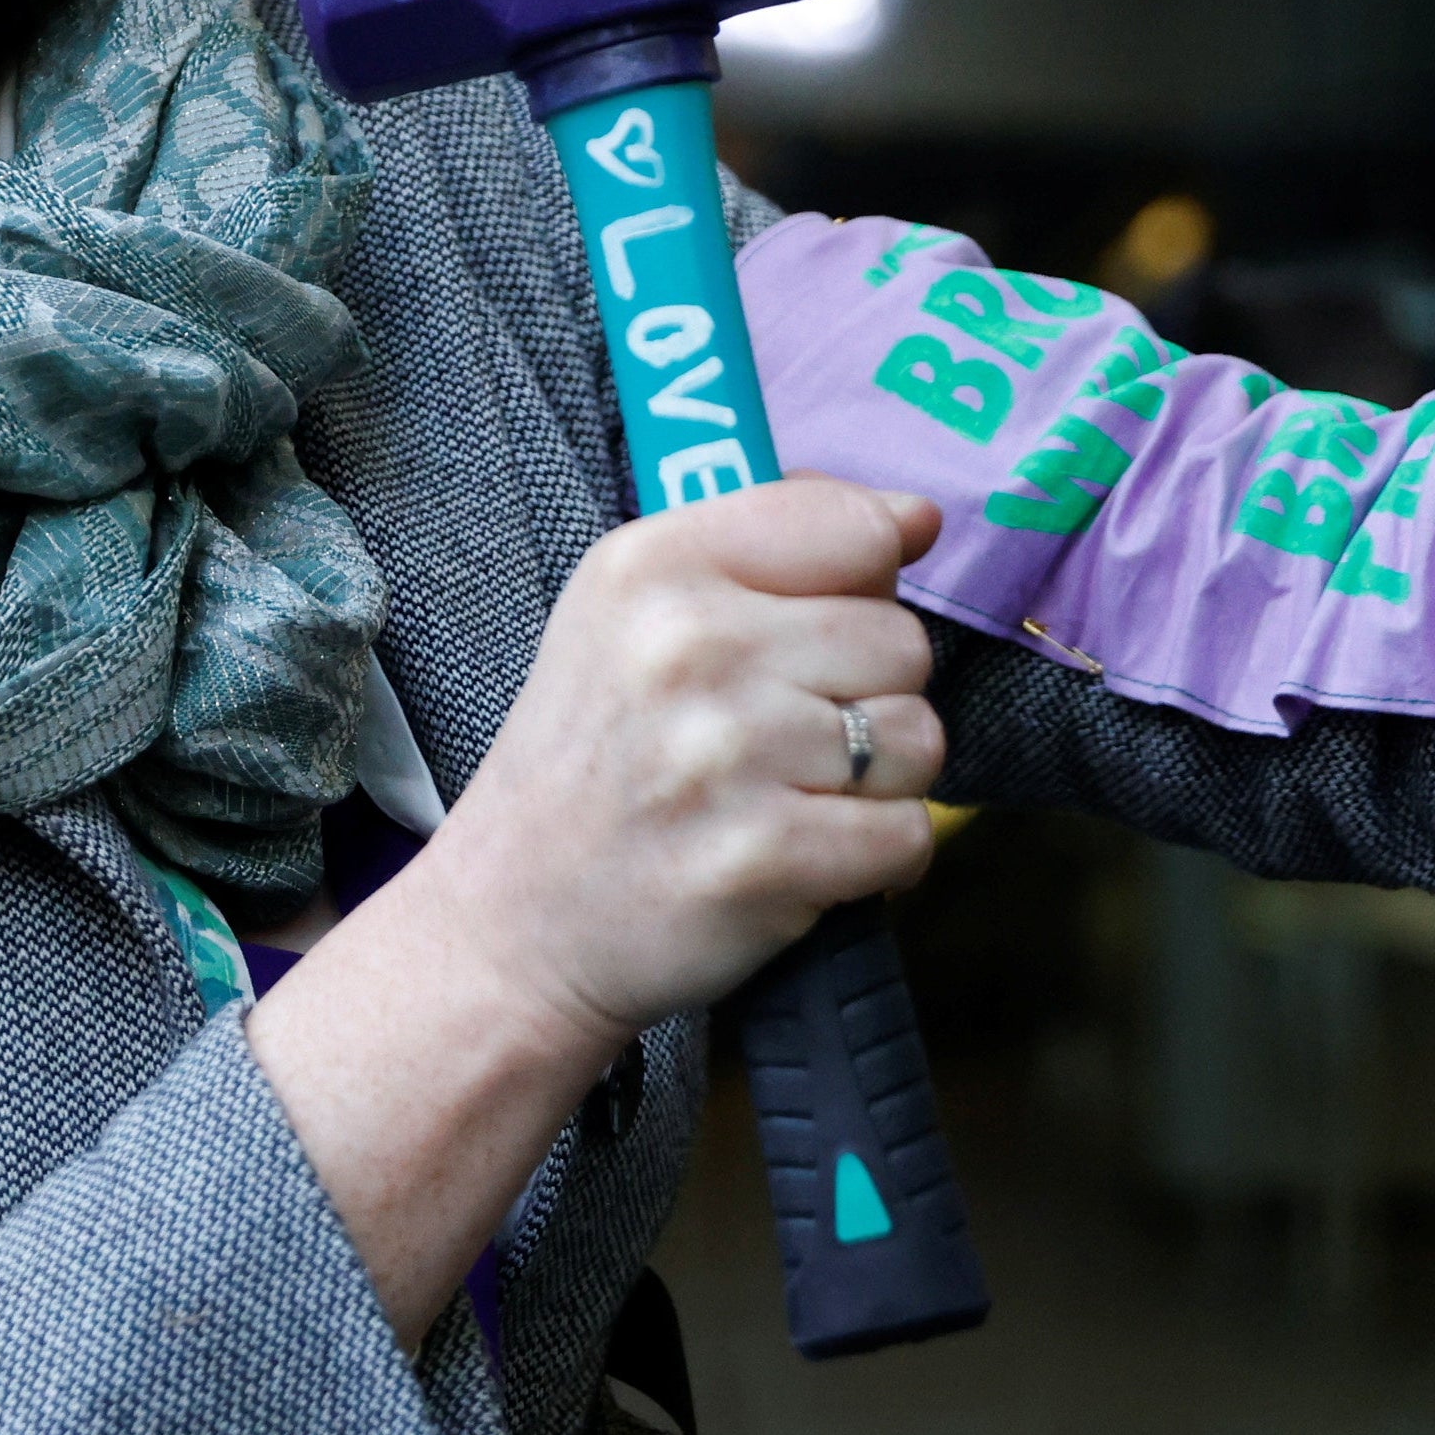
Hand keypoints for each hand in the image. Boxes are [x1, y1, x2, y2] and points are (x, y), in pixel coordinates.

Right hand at [416, 478, 948, 1051]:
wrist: (516, 919)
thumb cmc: (599, 757)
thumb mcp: (638, 610)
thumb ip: (780, 541)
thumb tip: (919, 516)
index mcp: (656, 564)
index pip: (855, 528)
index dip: (864, 586)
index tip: (813, 632)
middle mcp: (688, 645)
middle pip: (902, 640)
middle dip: (868, 695)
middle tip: (783, 739)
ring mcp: (725, 755)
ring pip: (918, 738)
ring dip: (878, 781)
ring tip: (791, 796)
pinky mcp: (761, 858)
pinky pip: (908, 835)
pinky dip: (875, 858)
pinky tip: (805, 856)